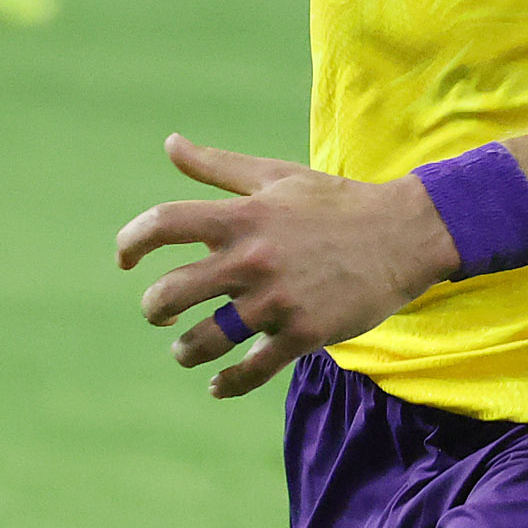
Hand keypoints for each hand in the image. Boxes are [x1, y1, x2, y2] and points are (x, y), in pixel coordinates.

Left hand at [117, 135, 459, 398]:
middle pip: (171, 293)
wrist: (404, 235)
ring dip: (185, 351)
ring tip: (186, 350)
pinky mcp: (304, 333)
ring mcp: (277, 300)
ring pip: (205, 340)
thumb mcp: (275, 177)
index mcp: (242, 217)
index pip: (164, 225)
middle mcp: (253, 259)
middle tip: (160, 313)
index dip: (131, 242)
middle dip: (155, 309)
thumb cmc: (334, 203)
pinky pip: (252, 370)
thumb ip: (217, 167)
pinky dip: (228, 383)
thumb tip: (170, 144)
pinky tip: (218, 384)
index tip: (124, 259)